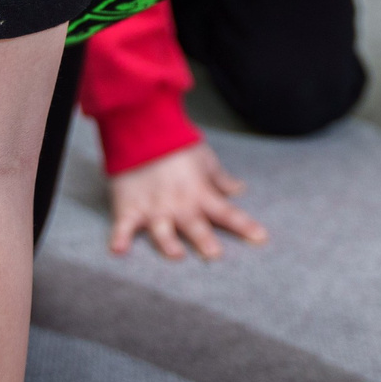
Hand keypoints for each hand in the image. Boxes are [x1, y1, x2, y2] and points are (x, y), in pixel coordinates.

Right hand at [107, 141, 267, 260]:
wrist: (142, 126)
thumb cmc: (176, 142)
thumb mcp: (204, 158)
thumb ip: (221, 179)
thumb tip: (240, 189)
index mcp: (199, 192)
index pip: (226, 213)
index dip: (244, 226)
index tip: (261, 238)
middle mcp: (178, 204)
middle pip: (195, 225)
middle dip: (205, 240)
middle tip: (214, 255)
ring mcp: (153, 207)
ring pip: (162, 230)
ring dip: (168, 243)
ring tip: (176, 255)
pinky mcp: (129, 207)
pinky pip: (123, 226)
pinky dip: (119, 237)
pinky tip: (118, 250)